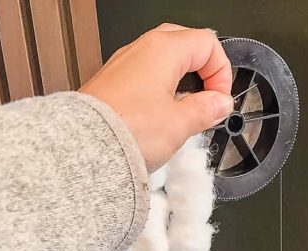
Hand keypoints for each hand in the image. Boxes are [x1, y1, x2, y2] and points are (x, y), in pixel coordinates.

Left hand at [80, 24, 232, 171]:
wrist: (85, 148)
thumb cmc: (126, 131)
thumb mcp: (179, 125)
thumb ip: (206, 110)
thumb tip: (219, 104)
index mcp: (164, 49)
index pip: (207, 44)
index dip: (221, 72)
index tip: (219, 100)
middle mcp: (141, 49)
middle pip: (184, 44)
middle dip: (201, 70)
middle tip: (205, 100)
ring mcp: (123, 64)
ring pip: (162, 61)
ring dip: (179, 82)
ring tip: (181, 114)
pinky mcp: (110, 83)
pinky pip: (142, 77)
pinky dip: (157, 91)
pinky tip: (158, 118)